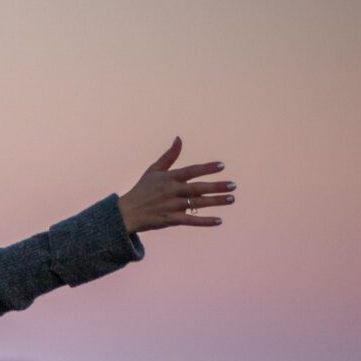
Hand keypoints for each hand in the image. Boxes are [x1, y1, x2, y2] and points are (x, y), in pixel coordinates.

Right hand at [117, 136, 235, 233]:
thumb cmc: (142, 190)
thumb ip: (169, 156)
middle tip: (233, 185)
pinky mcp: (170, 220)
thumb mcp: (153, 170)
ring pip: (197, 204)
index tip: (221, 166)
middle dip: (216, 187)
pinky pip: (190, 221)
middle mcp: (171, 192)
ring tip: (231, 199)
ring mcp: (171, 207)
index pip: (190, 171)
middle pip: (197, 189)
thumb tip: (179, 138)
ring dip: (215, 202)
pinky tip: (219, 220)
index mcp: (168, 178)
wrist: (126, 213)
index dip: (206, 168)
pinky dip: (204, 221)